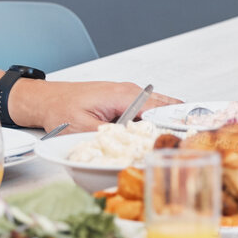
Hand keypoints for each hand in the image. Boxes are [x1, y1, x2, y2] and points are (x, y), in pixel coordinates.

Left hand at [14, 79, 178, 131]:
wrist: (47, 99)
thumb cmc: (60, 109)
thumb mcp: (83, 128)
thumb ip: (109, 135)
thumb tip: (129, 146)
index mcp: (123, 96)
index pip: (158, 110)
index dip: (173, 125)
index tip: (186, 138)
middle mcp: (129, 91)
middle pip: (164, 105)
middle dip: (177, 121)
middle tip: (191, 140)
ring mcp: (127, 93)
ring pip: (158, 105)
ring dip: (168, 119)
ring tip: (180, 137)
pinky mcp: (123, 99)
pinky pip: (147, 107)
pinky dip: (157, 117)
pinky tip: (160, 131)